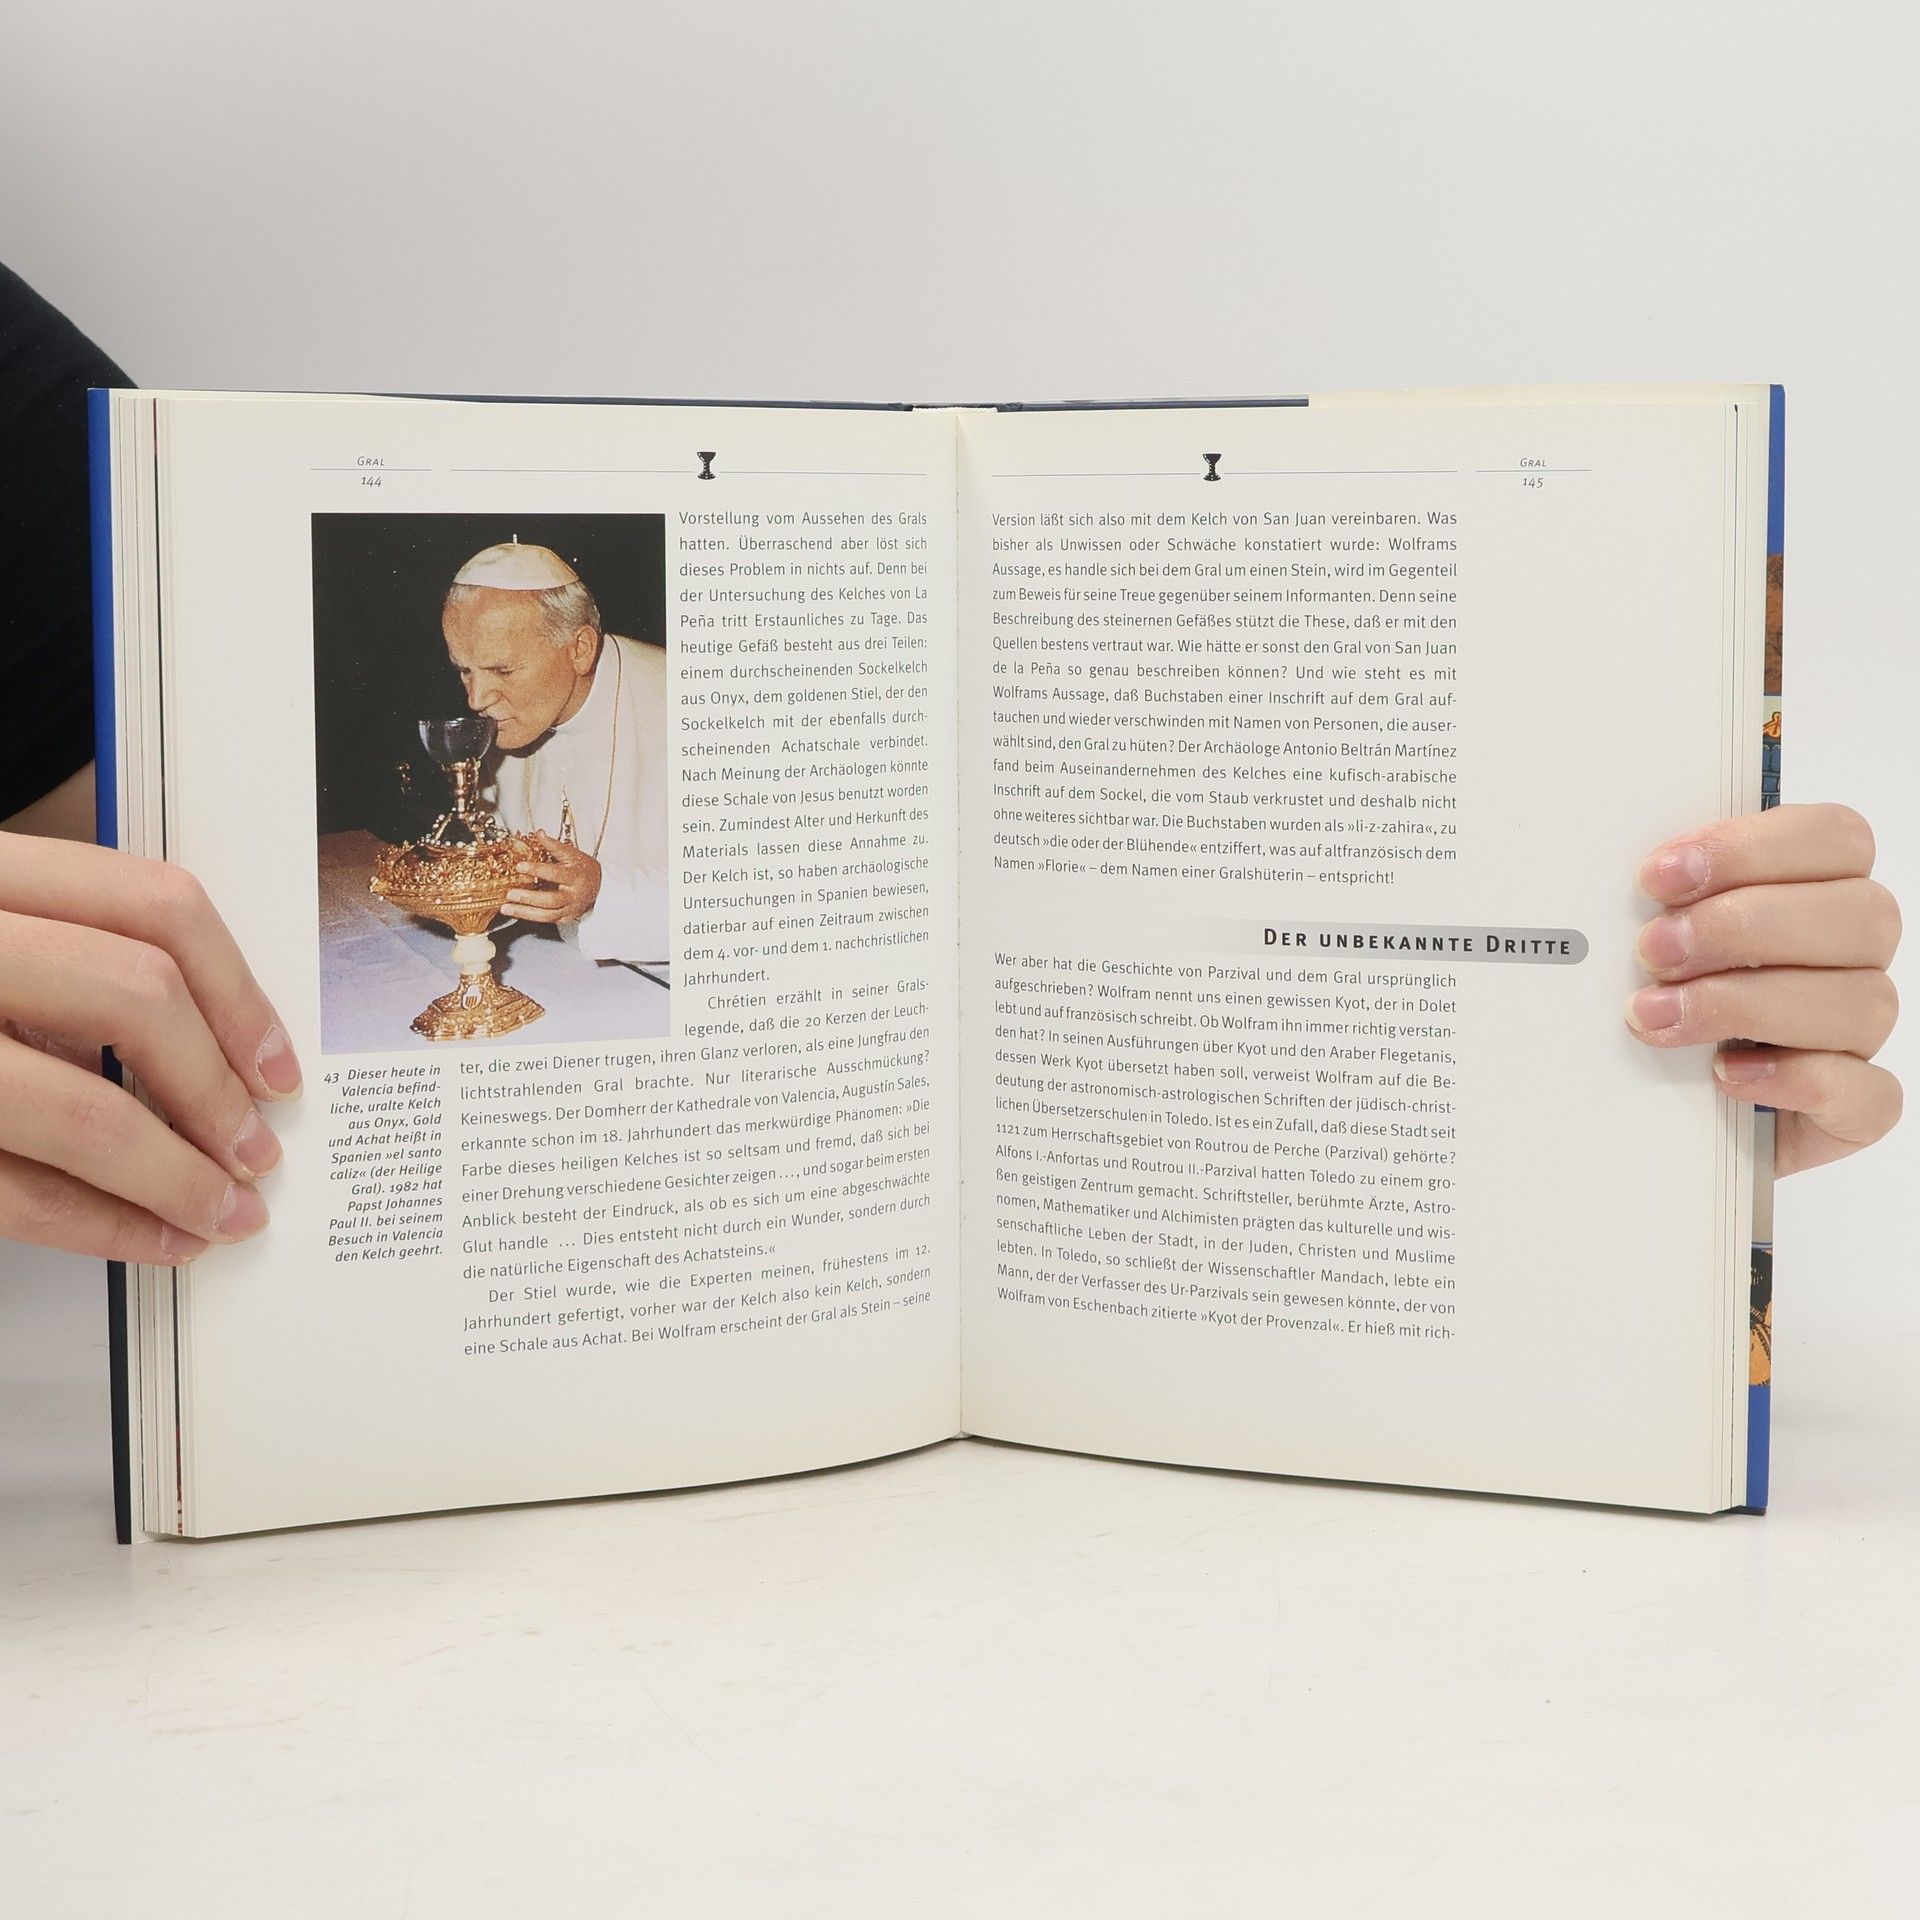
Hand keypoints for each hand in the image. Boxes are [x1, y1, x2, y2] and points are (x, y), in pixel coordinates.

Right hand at [0, 835, 298, 1261]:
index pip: (151, 904)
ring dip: (175, 1178)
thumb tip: (216, 1042)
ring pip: (82, 1110)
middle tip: (256, 1148)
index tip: (276, 1062)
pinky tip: (151, 1239)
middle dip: (216, 1089)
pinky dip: (102, 1225)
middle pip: (135, 997)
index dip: (240, 990)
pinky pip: (16, 1192)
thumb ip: (65, 960)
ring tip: (221, 1212)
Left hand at [505, 831, 602, 924]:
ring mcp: (570, 909)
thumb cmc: (583, 869)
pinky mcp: (565, 918)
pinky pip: (546, 920)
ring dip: (525, 912)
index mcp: (576, 876)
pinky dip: (529, 916)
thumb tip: (538, 833)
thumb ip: (554, 845)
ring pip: (547, 915)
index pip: (555, 874)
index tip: (520, 866)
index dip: (537, 870)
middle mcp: (574, 895)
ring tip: (506, 908)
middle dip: (529, 898)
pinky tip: (515, 912)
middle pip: (551, 900)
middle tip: (510, 893)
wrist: (599, 888)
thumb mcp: (572, 854)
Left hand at [1627, 803, 1900, 1174]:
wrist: (1647, 1113)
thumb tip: (1621, 875)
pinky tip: (1724, 1073)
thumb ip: (1662, 898)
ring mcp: (1858, 1035)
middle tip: (1653, 950)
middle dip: (1743, 926)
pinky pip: (1867, 1093)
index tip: (1657, 876)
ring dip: (1747, 1003)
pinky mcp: (1854, 1111)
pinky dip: (1795, 1079)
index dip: (1750, 849)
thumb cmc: (1655, 999)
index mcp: (1818, 890)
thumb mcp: (1648, 938)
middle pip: (1862, 915)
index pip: (1836, 838)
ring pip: (1864, 1002)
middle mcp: (1852, 957)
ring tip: (1657, 1016)